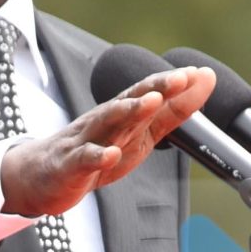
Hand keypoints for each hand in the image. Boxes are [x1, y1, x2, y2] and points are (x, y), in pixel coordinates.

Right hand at [0, 64, 214, 219]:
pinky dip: (98, 156)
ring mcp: (87, 140)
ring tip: (151, 101)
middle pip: (131, 99)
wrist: (46, 177)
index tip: (198, 73)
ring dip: (130, 110)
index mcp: (123, 114)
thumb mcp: (141, 133)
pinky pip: (85, 158)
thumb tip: (204, 81)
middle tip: (180, 78)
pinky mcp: (71, 164)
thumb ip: (173, 111)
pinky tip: (112, 155)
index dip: (173, 83)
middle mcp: (105, 120)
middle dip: (156, 87)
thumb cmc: (98, 151)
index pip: (149, 92)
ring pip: (108, 121)